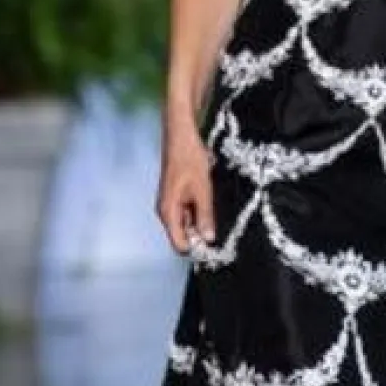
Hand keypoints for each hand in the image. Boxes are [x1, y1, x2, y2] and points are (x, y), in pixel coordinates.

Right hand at [157, 118, 215, 252]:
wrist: (181, 137)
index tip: (214, 246)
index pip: (180, 244)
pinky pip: (189, 212)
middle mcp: (167, 211)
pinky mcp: (177, 197)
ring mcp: (172, 204)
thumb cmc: (189, 160)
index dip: (197, 248)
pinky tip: (208, 199)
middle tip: (219, 227)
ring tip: (212, 206)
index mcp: (168, 212)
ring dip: (202, 221)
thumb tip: (208, 239)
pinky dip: (200, 211)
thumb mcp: (203, 190)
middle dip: (201, 235)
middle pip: (184, 236)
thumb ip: (205, 216)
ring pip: (188, 224)